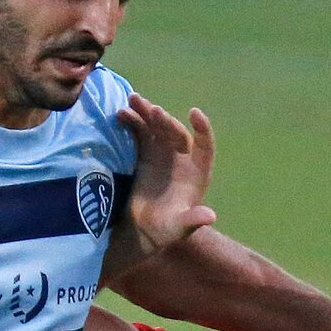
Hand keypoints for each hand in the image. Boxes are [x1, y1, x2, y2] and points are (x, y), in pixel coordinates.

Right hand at [116, 96, 216, 261]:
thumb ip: (192, 221)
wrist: (142, 230)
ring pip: (157, 127)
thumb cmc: (166, 230)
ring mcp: (163, 153)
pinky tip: (121, 114)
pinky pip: (140, 132)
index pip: (204, 145)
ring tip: (133, 100)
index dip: (202, 129)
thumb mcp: (179, 228)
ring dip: (146, 113)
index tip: (195, 114)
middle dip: (165, 121)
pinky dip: (131, 122)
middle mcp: (182, 157)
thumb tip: (210, 216)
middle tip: (153, 111)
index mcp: (197, 171)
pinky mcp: (145, 153)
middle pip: (176, 133)